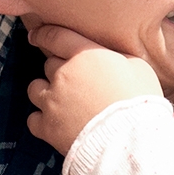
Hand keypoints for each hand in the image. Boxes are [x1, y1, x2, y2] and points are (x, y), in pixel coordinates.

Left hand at [25, 25, 163, 155]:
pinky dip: (42, 120)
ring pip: (36, 88)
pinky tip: (54, 123)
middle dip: (59, 70)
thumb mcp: (138, 67)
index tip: (37, 35)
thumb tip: (109, 57)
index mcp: (85, 55)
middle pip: (49, 65)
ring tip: (61, 101)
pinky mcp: (48, 127)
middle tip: (75, 81)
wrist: (130, 140)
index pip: (56, 37)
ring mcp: (52, 102)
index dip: (44, 34)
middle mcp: (63, 75)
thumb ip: (116, 57)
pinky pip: (33, 119)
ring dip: (45, 92)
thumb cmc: (140, 102)